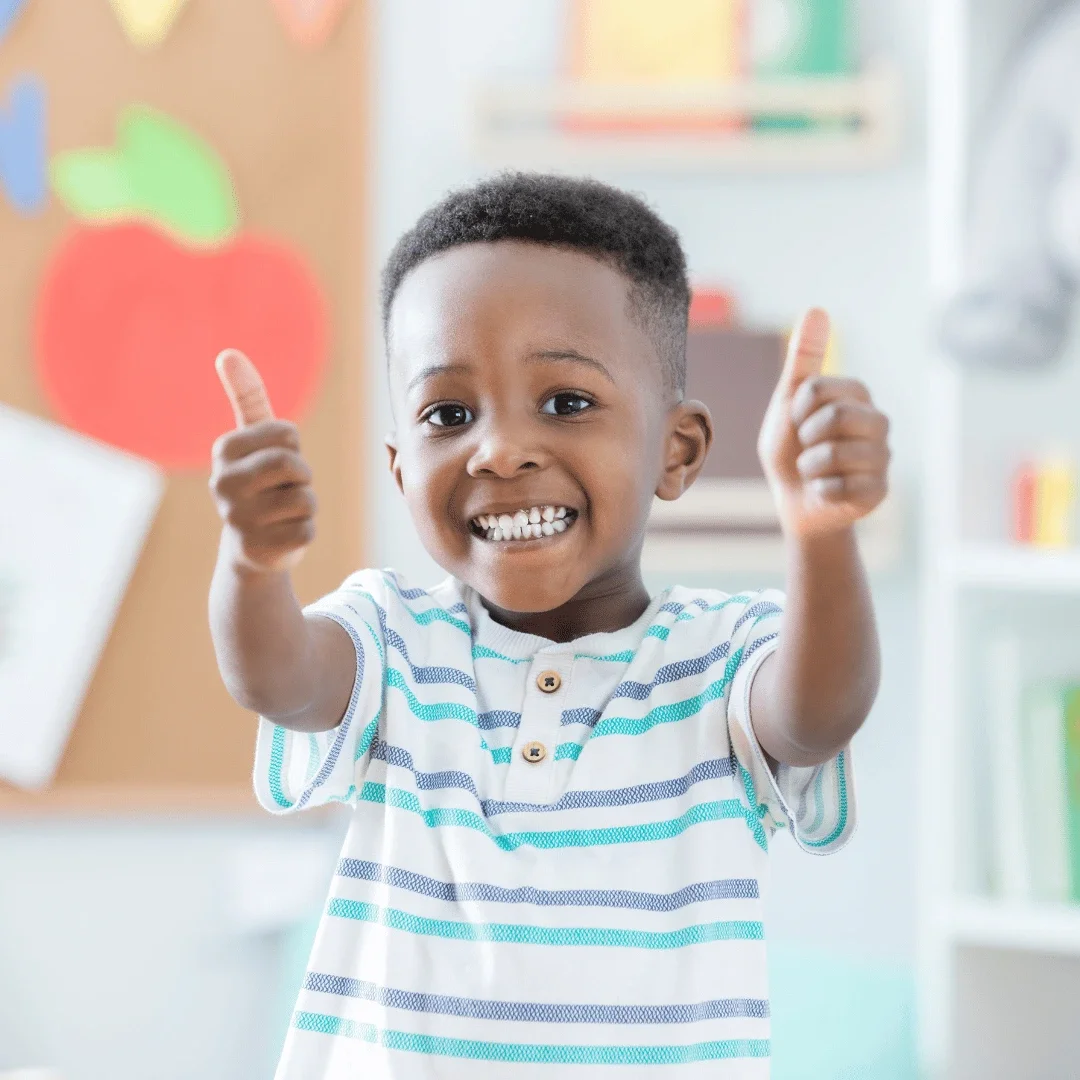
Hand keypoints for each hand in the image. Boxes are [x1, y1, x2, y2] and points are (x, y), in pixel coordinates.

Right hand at [210, 349, 314, 571]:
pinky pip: (308, 528)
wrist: (251, 545)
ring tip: (281, 512)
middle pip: (292, 464)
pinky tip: (282, 535)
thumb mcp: (254, 439)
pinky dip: (305, 530)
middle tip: (282, 488)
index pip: (287, 433)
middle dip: (301, 476)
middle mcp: (223, 484)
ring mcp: (240, 519)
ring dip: (305, 504)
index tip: (274, 462)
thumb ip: (247, 396)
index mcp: (224, 450)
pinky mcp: (262, 548)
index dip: (292, 448)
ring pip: (305, 498)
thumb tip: (228, 353)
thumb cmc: (260, 481)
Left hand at [757, 308, 889, 537]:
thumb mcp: (790, 400)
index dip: (797, 410)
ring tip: (814, 471)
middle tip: (807, 448)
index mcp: (858, 395)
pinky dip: (820, 491)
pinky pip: (839, 487)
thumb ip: (804, 358)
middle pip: (836, 416)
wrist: (794, 500)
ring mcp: (883, 458)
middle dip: (806, 437)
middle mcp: (878, 423)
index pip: (819, 389)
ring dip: (809, 467)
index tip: (798, 422)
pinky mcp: (879, 491)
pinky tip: (826, 491)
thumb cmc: (791, 448)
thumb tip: (817, 308)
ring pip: (835, 455)